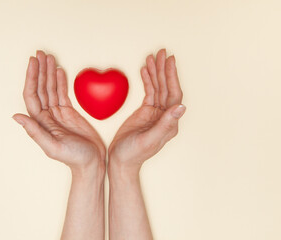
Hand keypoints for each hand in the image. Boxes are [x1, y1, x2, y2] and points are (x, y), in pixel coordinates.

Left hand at [13, 51, 105, 172]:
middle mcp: (47, 116)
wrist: (92, 163)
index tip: (33, 63)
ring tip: (49, 57)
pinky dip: (60, 81)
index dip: (31, 78)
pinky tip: (59, 71)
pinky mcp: (69, 112)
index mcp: (40, 122)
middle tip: (40, 53)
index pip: (32, 95)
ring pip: (50, 88)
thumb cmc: (74, 158)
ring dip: (49, 72)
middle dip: (40, 70)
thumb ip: (35, 131)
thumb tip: (16, 116)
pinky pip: (62, 93)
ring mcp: (57, 113)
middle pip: (40, 88)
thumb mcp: (53, 147)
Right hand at [108, 49, 185, 171]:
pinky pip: (149, 93)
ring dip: (155, 72)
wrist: (121, 161)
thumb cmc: (134, 154)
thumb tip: (181, 107)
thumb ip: (165, 124)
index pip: (174, 94)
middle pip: (167, 88)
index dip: (172, 77)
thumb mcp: (149, 140)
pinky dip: (147, 80)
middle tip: (161, 52)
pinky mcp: (145, 112)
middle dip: (164, 69)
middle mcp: (165, 116)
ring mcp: (155, 113)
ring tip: (152, 57)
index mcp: (169, 122)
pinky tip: (145, 70)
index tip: (170, 61)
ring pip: (158, 88)